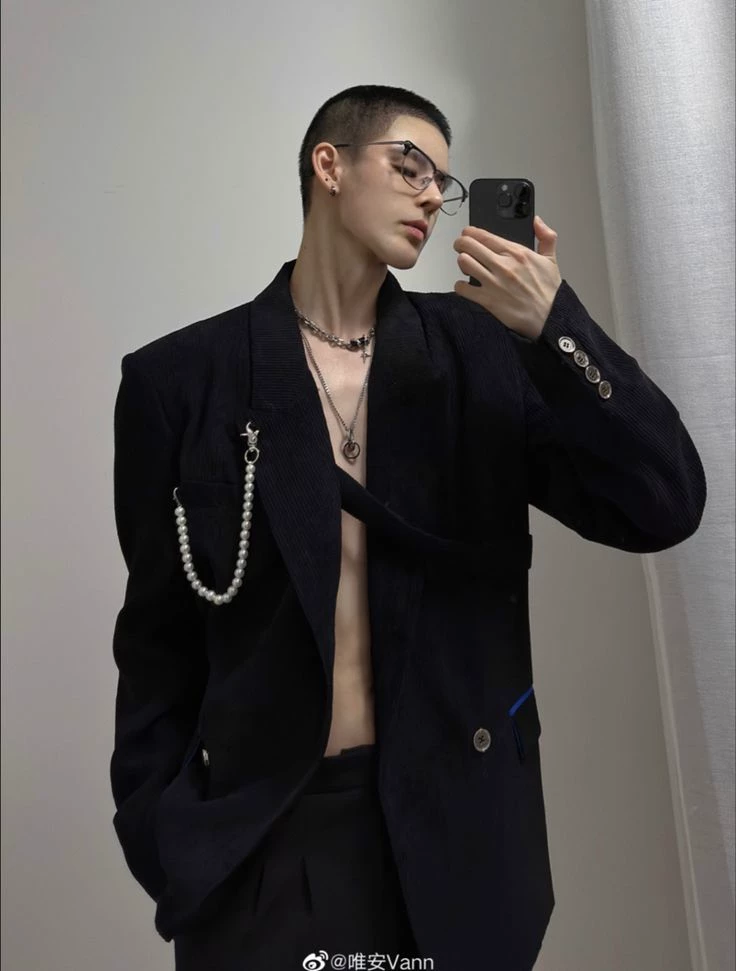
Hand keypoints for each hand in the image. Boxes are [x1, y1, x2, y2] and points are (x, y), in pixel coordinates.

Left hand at [452, 215, 561, 339]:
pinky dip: (460, 286)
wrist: (549, 317)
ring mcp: (494, 283)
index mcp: (517, 253)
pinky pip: (463, 289)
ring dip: (461, 262)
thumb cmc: (548, 292)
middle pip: (469, 245)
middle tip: (460, 246)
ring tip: (465, 264)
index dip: (470, 232)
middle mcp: (503, 265)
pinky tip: (465, 286)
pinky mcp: (488, 300)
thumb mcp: (551, 260)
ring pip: (464, 262)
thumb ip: (545, 236)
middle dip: (461, 243)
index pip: (484, 235)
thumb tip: (538, 221)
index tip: (467, 233)